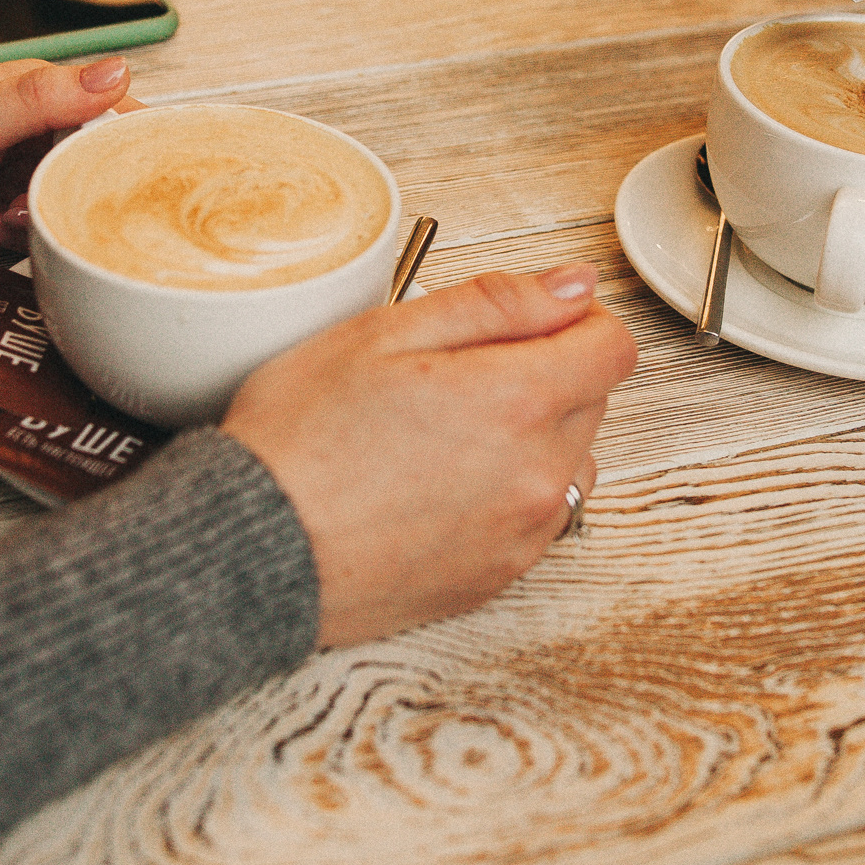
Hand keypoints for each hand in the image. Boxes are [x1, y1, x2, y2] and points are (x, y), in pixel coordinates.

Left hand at [0, 58, 136, 248]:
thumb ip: (40, 98)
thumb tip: (113, 73)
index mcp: (32, 89)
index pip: (108, 111)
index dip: (123, 148)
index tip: (127, 183)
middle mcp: (28, 122)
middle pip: (89, 163)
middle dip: (72, 195)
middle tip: (35, 207)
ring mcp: (11, 160)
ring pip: (61, 197)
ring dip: (37, 217)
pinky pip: (30, 219)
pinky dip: (12, 231)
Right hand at [222, 265, 636, 648]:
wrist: (251, 551)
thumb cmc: (299, 441)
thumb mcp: (385, 334)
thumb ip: (496, 304)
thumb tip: (573, 287)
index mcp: (517, 401)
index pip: (613, 347)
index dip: (575, 321)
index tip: (530, 322)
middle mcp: (537, 474)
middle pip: (592, 401)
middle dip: (544, 373)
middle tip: (455, 375)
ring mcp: (522, 534)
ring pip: (570, 461)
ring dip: (533, 436)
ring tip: (446, 434)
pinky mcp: (498, 577)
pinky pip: (537, 517)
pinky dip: (508, 492)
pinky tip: (439, 483)